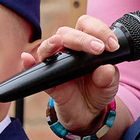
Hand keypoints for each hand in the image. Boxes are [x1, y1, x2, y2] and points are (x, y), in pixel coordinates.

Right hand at [27, 14, 125, 130]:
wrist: (88, 113)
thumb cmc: (98, 90)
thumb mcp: (110, 84)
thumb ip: (109, 76)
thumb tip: (106, 70)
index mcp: (87, 44)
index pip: (88, 26)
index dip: (100, 31)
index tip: (112, 46)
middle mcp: (69, 49)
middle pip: (68, 33)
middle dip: (83, 38)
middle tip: (98, 49)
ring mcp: (56, 62)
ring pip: (50, 45)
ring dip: (54, 42)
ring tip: (60, 42)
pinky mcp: (47, 78)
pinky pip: (35, 68)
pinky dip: (29, 62)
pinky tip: (27, 58)